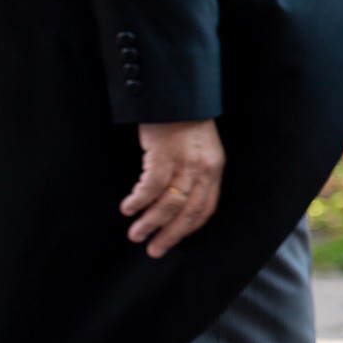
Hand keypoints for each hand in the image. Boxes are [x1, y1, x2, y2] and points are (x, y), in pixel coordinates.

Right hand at [120, 119, 224, 257]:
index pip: (206, 208)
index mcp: (214, 170)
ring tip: (136, 234)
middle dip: (170, 234)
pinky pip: (152, 185)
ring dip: (150, 222)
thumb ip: (194, 173)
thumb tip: (177, 199)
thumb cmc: (184, 120)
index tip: (173, 241)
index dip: (189, 228)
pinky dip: (139, 200)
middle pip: (189, 211)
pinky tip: (128, 208)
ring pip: (170, 203)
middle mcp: (204, 169)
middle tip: (153, 250)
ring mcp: (184, 162)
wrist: (176, 91)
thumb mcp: (199, 148)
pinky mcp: (164, 153)